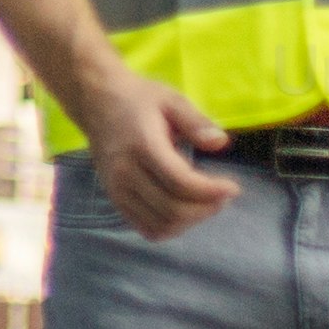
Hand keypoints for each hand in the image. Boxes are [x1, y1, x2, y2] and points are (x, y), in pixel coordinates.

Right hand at [73, 59, 237, 239]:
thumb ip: (196, 122)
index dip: (211, 191)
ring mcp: (117, 190)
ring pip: (160, 225)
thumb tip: (221, 143)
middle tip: (223, 195)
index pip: (180, 183)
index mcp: (142, 146)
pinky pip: (146, 228)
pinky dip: (171, 227)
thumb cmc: (137, 99)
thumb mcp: (170, 99)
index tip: (232, 187)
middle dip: (206, 208)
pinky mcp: (115, 200)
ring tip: (207, 203)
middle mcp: (125, 173)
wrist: (95, 102)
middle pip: (172, 209)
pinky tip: (185, 211)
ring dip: (190, 221)